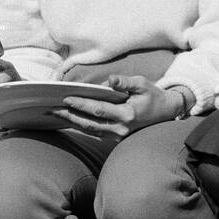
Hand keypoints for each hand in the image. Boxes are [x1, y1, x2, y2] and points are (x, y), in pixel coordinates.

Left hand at [55, 76, 184, 137]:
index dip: (81, 104)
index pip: (98, 109)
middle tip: (53, 109)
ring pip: (91, 131)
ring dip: (73, 123)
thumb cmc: (153, 95)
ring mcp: (119, 136)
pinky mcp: (117, 138)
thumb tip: (109, 80)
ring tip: (57, 115)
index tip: (66, 98)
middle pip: (90, 124)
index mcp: (127, 114)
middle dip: (70, 116)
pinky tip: (71, 120)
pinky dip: (82, 127)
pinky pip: (96, 133)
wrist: (166, 113)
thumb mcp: (142, 83)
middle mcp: (121, 128)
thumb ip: (125, 82)